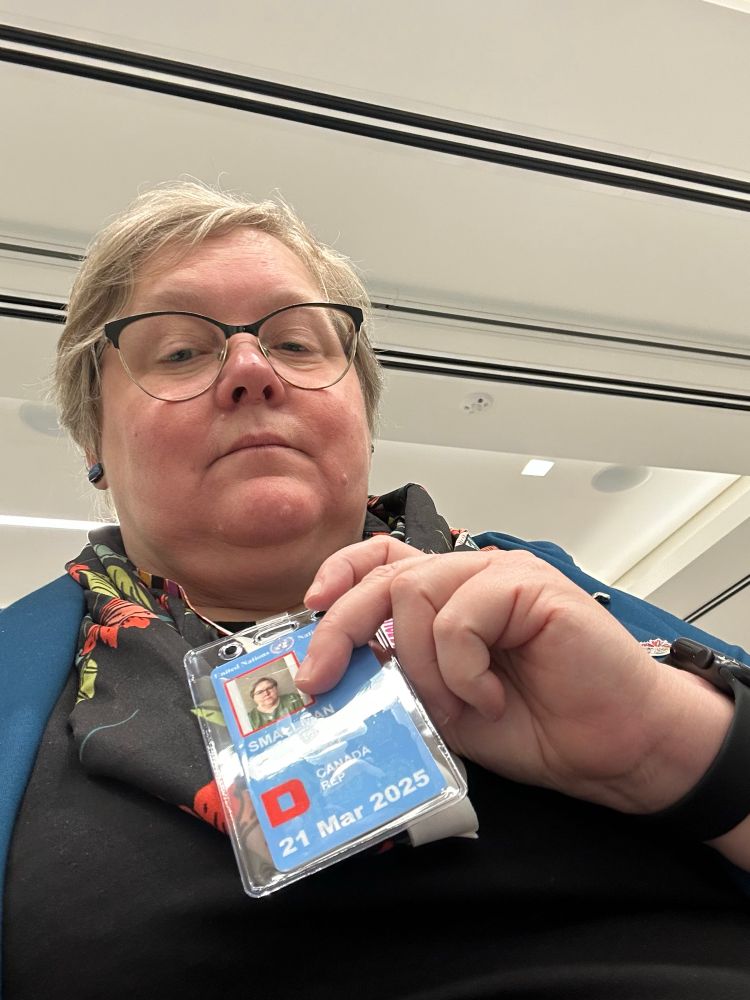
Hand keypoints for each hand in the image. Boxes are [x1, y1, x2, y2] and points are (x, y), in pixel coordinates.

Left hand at [298, 537, 731, 814]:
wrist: (615, 746)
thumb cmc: (538, 723)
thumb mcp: (445, 705)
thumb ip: (402, 677)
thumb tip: (338, 673)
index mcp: (449, 596)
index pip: (384, 559)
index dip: (342, 572)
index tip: (311, 606)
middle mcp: (471, 575)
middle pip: (385, 576)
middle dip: (341, 628)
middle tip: (320, 680)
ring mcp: (501, 574)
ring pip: (415, 594)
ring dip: (422, 665)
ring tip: (459, 706)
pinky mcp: (529, 584)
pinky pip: (461, 617)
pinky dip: (463, 669)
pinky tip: (492, 695)